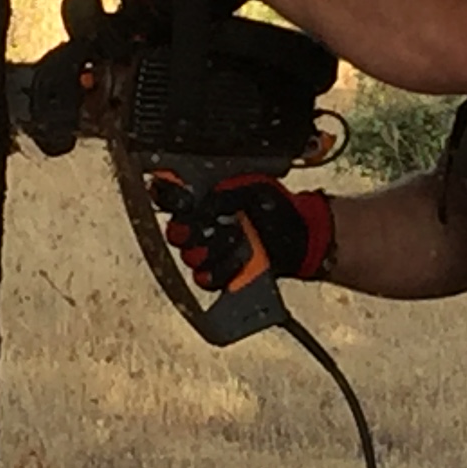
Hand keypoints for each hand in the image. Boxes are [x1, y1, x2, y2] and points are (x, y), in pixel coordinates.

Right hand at [151, 173, 334, 293]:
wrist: (301, 237)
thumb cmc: (277, 208)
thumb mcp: (254, 188)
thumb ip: (227, 193)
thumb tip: (203, 201)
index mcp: (202, 199)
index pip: (169, 197)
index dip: (165, 197)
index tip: (178, 199)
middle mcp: (198, 226)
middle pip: (174, 232)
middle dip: (189, 231)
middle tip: (207, 227)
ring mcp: (205, 253)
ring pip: (189, 257)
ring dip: (212, 250)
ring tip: (237, 240)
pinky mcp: (218, 275)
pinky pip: (206, 279)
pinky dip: (222, 271)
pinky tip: (240, 260)